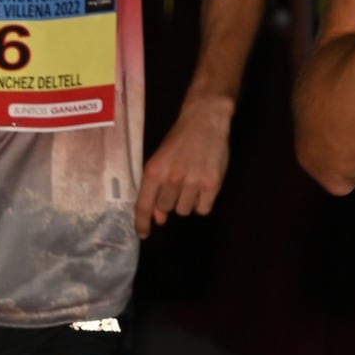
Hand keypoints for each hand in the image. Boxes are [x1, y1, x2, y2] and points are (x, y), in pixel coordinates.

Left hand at [135, 98, 232, 237]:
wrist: (205, 120)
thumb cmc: (179, 139)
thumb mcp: (160, 159)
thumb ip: (156, 187)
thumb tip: (159, 217)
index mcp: (154, 171)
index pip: (144, 206)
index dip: (142, 223)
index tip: (143, 234)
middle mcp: (172, 179)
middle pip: (166, 208)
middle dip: (170, 201)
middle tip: (178, 184)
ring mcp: (193, 182)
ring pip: (184, 210)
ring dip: (187, 201)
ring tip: (193, 182)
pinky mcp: (212, 184)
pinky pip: (203, 209)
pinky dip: (202, 202)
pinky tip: (204, 187)